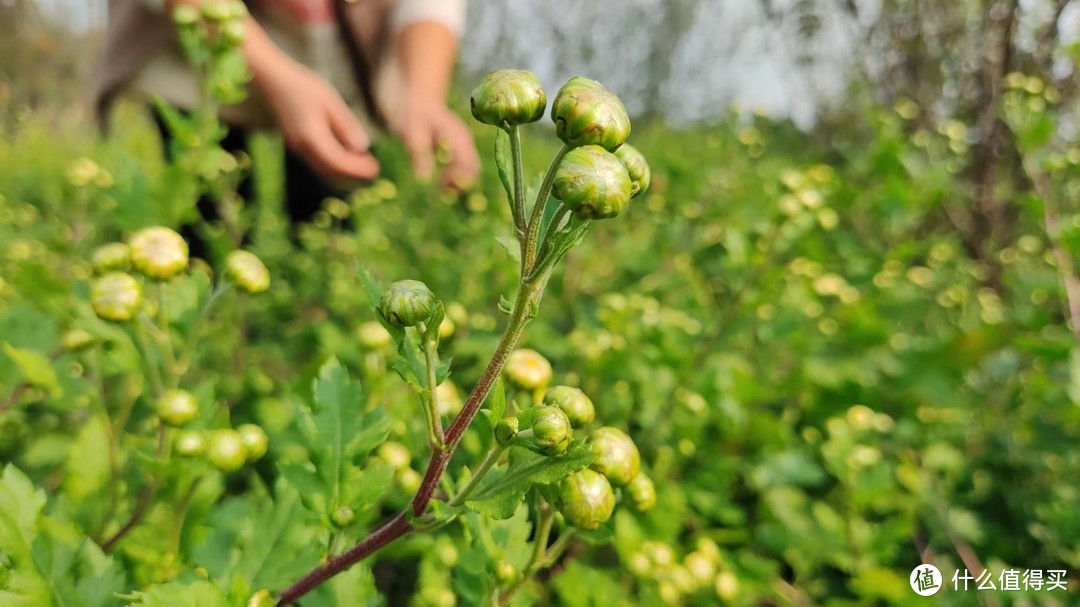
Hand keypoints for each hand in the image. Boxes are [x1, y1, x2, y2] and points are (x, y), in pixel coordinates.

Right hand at [255, 58, 379, 181]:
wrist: (270, 80)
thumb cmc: (302, 86)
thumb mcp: (330, 101)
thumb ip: (346, 125)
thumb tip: (362, 147)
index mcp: (312, 138)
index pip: (339, 163)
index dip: (358, 169)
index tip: (376, 168)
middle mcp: (303, 148)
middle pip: (332, 172)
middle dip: (354, 175)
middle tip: (374, 169)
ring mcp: (297, 148)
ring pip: (324, 170)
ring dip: (344, 172)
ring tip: (364, 164)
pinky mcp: (296, 145)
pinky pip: (317, 163)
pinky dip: (334, 165)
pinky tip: (346, 155)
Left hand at [392, 97, 478, 191]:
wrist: (414, 99)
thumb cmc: (411, 113)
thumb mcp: (410, 131)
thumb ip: (419, 153)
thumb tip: (423, 178)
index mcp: (457, 137)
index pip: (468, 166)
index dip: (456, 181)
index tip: (439, 186)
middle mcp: (465, 142)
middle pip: (473, 171)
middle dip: (459, 185)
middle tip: (439, 192)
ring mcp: (463, 146)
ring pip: (469, 172)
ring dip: (456, 184)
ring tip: (438, 190)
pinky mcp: (457, 150)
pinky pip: (462, 170)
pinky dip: (453, 179)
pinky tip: (439, 183)